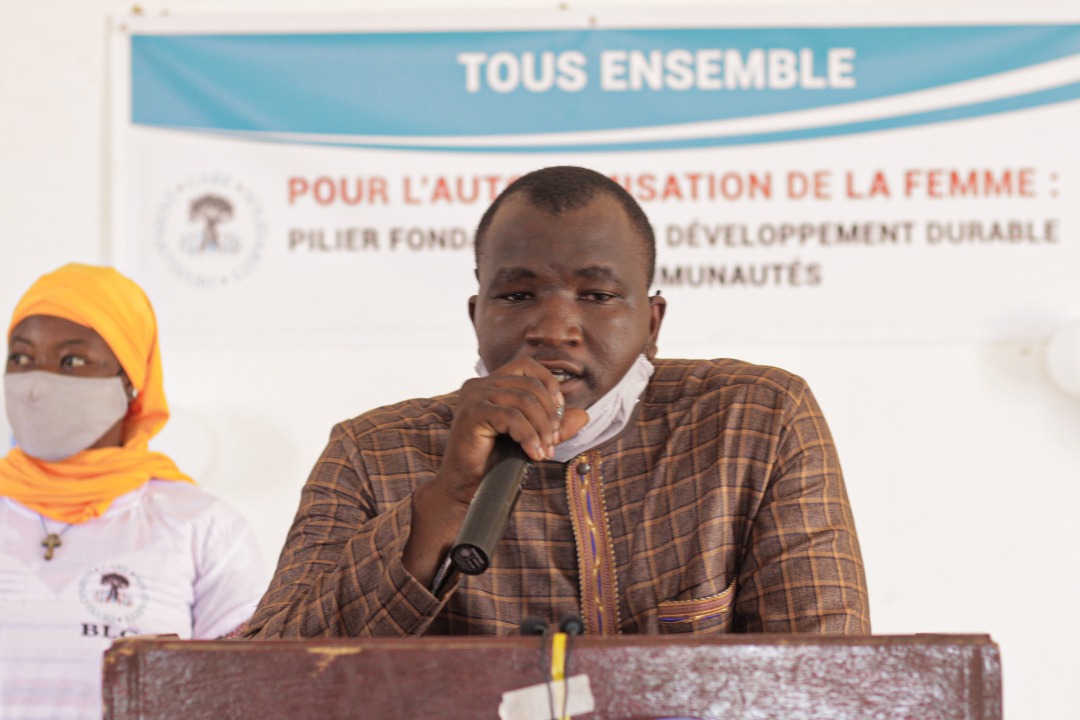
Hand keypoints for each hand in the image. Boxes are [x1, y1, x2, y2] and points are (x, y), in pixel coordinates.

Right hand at [437, 357, 588, 505]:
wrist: (465, 486)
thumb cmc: (493, 461)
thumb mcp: (530, 437)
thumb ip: (553, 425)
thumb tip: (583, 415)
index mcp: (490, 383)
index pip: (527, 365)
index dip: (549, 383)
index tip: (561, 411)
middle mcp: (479, 384)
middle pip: (530, 385)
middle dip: (550, 414)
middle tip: (554, 441)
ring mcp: (473, 396)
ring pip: (525, 401)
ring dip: (542, 428)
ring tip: (545, 451)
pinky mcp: (472, 413)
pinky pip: (512, 418)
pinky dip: (529, 437)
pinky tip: (534, 454)